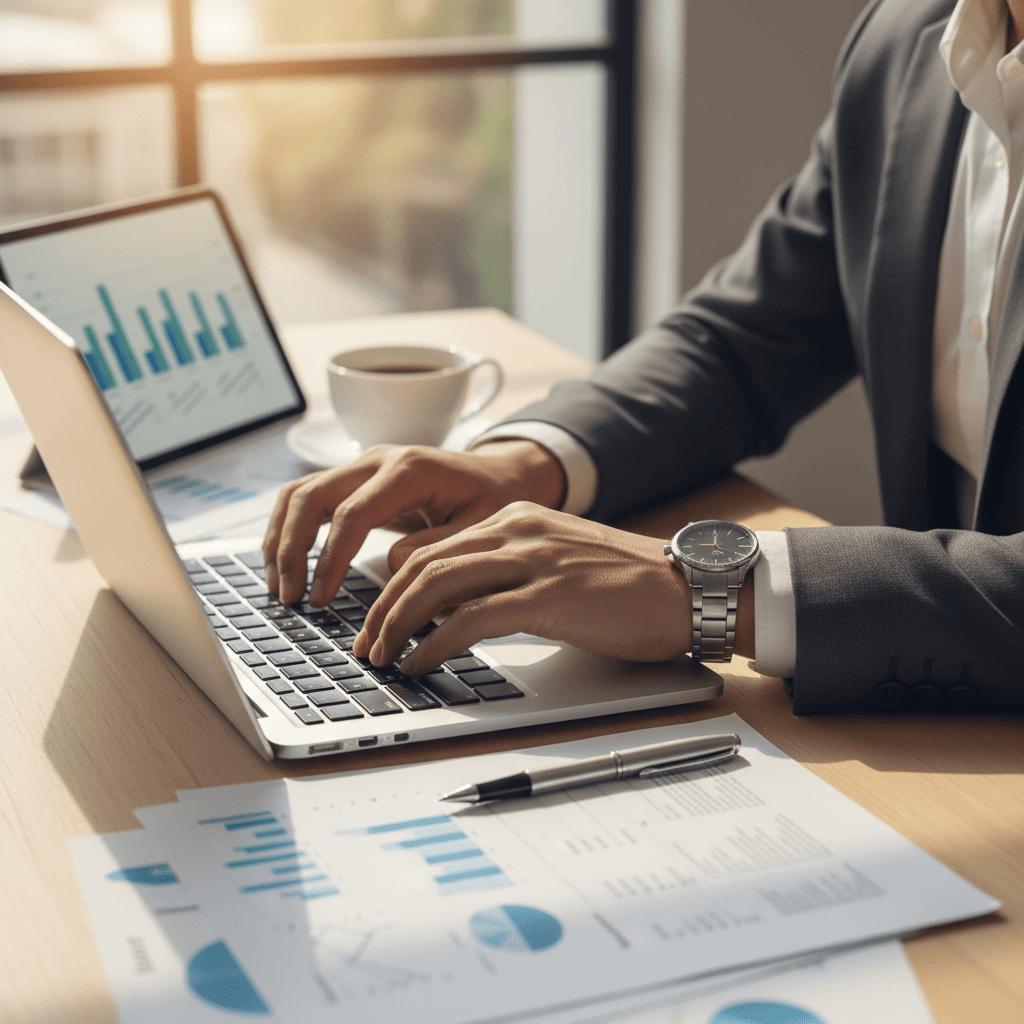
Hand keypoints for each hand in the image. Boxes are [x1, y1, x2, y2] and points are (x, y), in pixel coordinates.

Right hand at [262, 440, 565, 604]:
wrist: (501, 475)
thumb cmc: (495, 500)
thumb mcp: (481, 527)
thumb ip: (438, 547)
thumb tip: (391, 567)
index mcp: (409, 470)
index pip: (352, 514)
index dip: (331, 559)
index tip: (322, 599)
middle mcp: (378, 459)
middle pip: (311, 495)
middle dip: (291, 548)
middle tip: (290, 598)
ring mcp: (363, 466)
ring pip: (299, 493)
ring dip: (281, 539)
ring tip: (281, 588)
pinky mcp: (357, 480)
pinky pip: (308, 498)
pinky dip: (289, 529)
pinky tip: (285, 564)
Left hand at [353, 502, 694, 674]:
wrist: (690, 588)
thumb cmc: (628, 586)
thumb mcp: (556, 563)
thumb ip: (508, 574)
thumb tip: (458, 611)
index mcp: (516, 519)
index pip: (431, 548)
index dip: (393, 588)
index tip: (379, 621)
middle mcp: (518, 531)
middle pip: (422, 565)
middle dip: (383, 610)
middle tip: (366, 646)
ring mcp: (533, 560)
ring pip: (436, 586)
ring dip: (398, 626)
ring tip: (382, 659)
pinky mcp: (549, 597)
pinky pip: (471, 618)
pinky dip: (435, 644)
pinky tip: (422, 664)